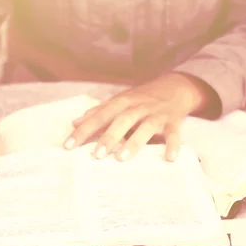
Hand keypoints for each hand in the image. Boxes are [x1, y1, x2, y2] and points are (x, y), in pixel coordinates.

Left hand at [65, 72, 213, 161]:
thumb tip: (74, 123)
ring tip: (122, 158)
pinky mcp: (173, 122)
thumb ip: (98, 113)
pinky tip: (169, 158)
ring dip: (134, 142)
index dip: (83, 130)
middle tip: (96, 155)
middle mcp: (137, 107)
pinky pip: (173, 134)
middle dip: (108, 137)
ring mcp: (155, 114)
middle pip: (121, 120)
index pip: (99, 116)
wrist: (176, 87)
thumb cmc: (141, 98)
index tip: (69, 145)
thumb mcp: (119, 101)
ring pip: (145, 127)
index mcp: (121, 103)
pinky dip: (173, 145)